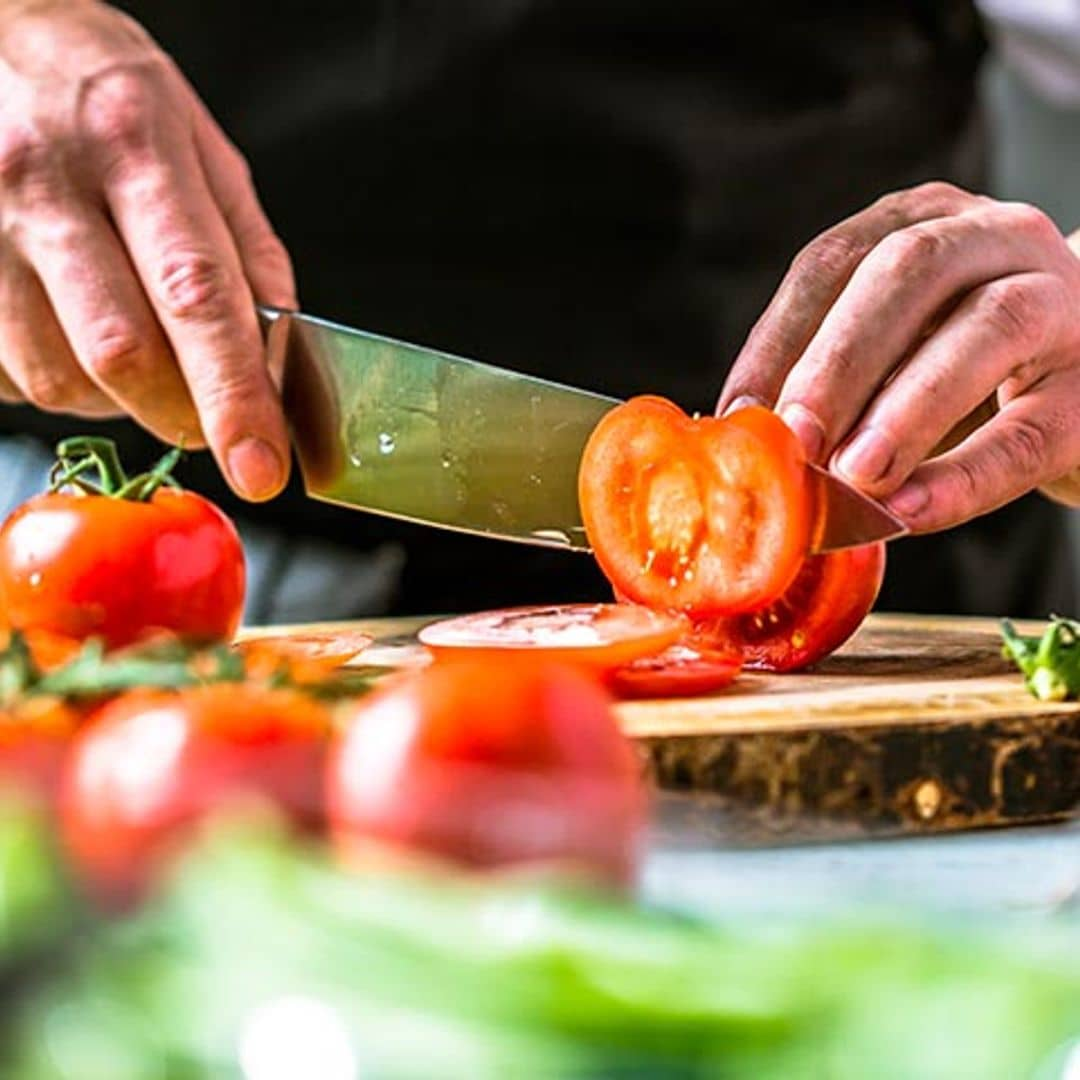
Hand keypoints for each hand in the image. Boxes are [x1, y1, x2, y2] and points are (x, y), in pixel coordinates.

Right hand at [0, 0, 294, 499]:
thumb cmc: (101, 94)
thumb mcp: (198, 144)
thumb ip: (246, 251)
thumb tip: (278, 358)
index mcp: (133, 146)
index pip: (196, 297)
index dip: (234, 397)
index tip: (261, 467)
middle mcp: (46, 185)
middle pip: (123, 356)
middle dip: (181, 413)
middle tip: (208, 416)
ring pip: (60, 380)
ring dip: (117, 397)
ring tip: (129, 335)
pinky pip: (12, 373)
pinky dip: (60, 376)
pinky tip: (69, 322)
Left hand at [717, 182, 1079, 532]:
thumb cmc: (966, 371)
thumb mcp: (895, 350)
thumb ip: (837, 379)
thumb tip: (751, 439)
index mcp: (926, 224)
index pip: (834, 262)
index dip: (777, 338)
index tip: (738, 411)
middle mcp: (998, 240)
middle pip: (908, 273)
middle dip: (837, 360)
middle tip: (793, 437)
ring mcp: (1062, 305)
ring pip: (988, 329)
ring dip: (906, 407)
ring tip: (851, 474)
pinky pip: (1030, 432)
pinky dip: (964, 476)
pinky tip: (910, 510)